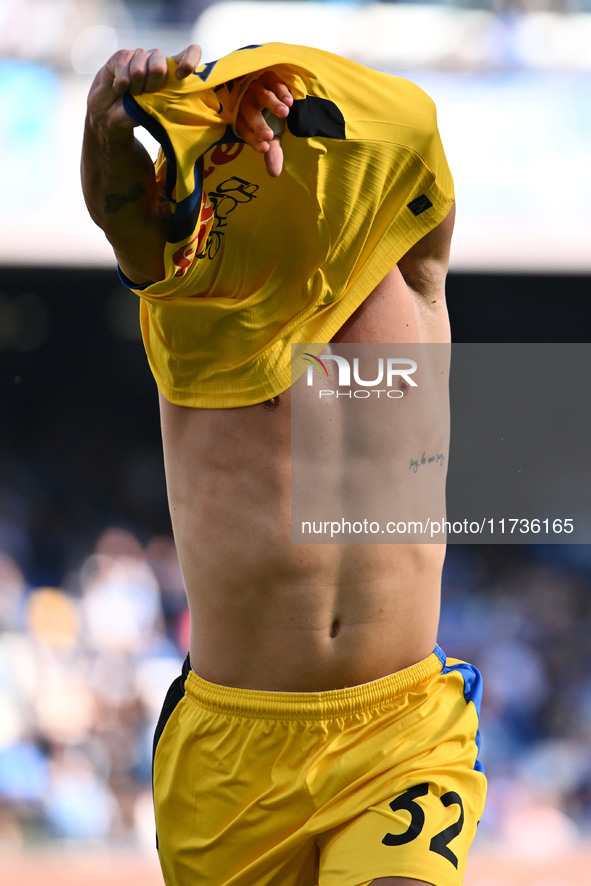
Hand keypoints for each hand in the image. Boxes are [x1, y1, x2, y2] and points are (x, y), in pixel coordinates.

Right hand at [86, 44, 202, 133]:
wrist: (110, 114)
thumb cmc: (138, 112)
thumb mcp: (157, 111)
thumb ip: (168, 101)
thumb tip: (176, 97)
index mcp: (173, 72)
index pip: (191, 52)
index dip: (189, 60)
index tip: (181, 76)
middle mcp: (158, 60)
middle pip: (160, 63)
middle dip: (152, 83)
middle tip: (146, 94)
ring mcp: (140, 56)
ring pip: (140, 66)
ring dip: (134, 86)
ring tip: (132, 93)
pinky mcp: (123, 56)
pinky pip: (123, 64)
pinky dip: (121, 83)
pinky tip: (119, 88)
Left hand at [235, 71, 292, 176]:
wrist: (271, 88)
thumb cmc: (269, 117)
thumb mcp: (271, 134)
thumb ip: (272, 152)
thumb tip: (274, 174)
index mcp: (243, 118)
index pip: (244, 130)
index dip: (252, 140)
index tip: (265, 148)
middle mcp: (247, 102)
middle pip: (249, 113)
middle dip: (259, 125)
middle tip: (270, 136)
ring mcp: (256, 87)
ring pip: (261, 95)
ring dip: (272, 104)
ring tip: (286, 112)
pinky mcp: (267, 75)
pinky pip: (273, 81)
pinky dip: (281, 91)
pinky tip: (290, 101)